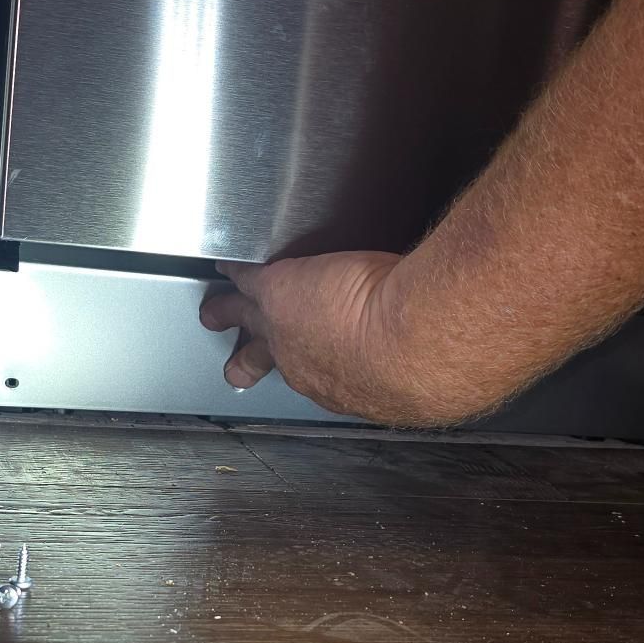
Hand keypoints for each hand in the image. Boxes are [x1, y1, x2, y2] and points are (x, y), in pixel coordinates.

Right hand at [200, 251, 453, 423]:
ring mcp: (285, 328)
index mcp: (336, 382)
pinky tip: (229, 260)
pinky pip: (246, 278)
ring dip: (229, 312)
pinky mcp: (279, 288)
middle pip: (267, 361)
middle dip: (251, 362)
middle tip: (237, 369)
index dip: (309, 365)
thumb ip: (407, 364)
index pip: (314, 373)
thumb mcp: (411, 368)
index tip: (312, 364)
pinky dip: (236, 270)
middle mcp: (304, 364)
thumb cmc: (425, 360)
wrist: (414, 342)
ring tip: (214, 312)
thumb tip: (429, 359)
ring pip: (246, 318)